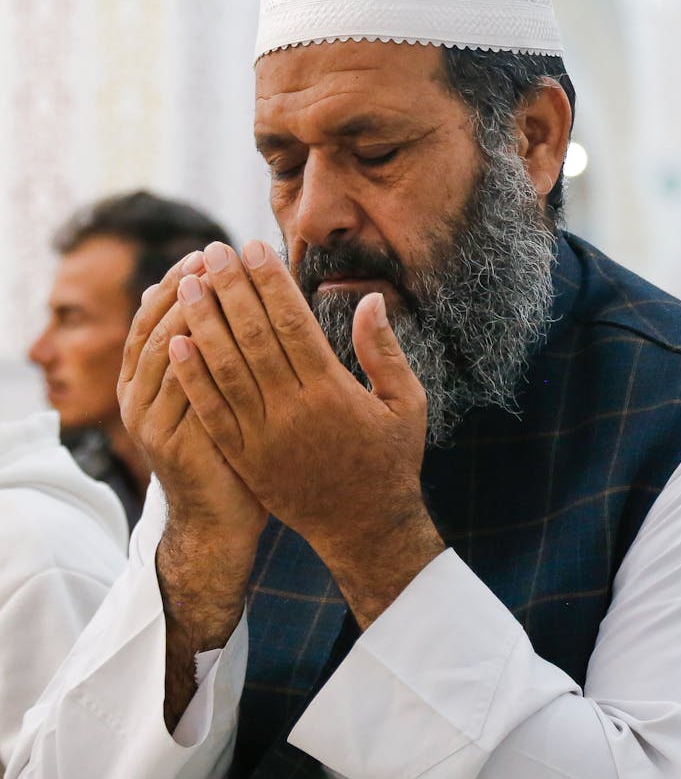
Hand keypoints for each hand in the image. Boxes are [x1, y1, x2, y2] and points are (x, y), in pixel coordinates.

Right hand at [118, 253, 267, 725]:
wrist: (222, 522)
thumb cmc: (233, 450)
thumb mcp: (220, 393)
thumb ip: (218, 349)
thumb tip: (229, 293)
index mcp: (150, 378)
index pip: (156, 314)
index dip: (177, 281)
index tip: (206, 251)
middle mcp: (139, 394)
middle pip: (155, 325)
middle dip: (182, 288)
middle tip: (210, 256)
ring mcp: (149, 418)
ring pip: (163, 351)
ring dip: (186, 313)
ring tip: (210, 282)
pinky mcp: (168, 442)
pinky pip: (179, 390)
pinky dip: (192, 358)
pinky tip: (213, 332)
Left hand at [168, 240, 444, 625]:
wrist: (364, 529)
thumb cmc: (391, 460)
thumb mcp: (407, 404)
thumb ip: (385, 351)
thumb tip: (368, 298)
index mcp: (333, 391)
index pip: (292, 323)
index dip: (270, 282)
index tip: (253, 249)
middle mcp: (294, 411)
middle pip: (253, 337)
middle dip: (230, 289)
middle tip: (212, 252)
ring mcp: (264, 437)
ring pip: (225, 369)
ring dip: (203, 323)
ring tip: (187, 285)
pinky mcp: (244, 457)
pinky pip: (211, 411)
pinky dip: (192, 376)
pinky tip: (175, 343)